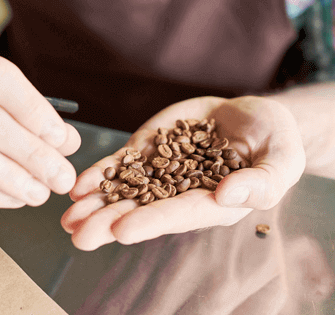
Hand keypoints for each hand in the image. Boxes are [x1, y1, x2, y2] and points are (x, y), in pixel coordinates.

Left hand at [61, 96, 304, 249]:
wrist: (251, 115)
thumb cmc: (275, 140)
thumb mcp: (282, 158)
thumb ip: (263, 181)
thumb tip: (229, 196)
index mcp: (214, 200)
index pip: (179, 213)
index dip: (151, 222)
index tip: (122, 231)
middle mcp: (182, 189)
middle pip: (143, 209)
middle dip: (109, 222)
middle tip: (79, 236)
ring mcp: (163, 168)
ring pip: (125, 188)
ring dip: (96, 203)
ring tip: (68, 216)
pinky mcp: (151, 147)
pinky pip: (122, 162)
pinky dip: (100, 172)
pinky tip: (78, 184)